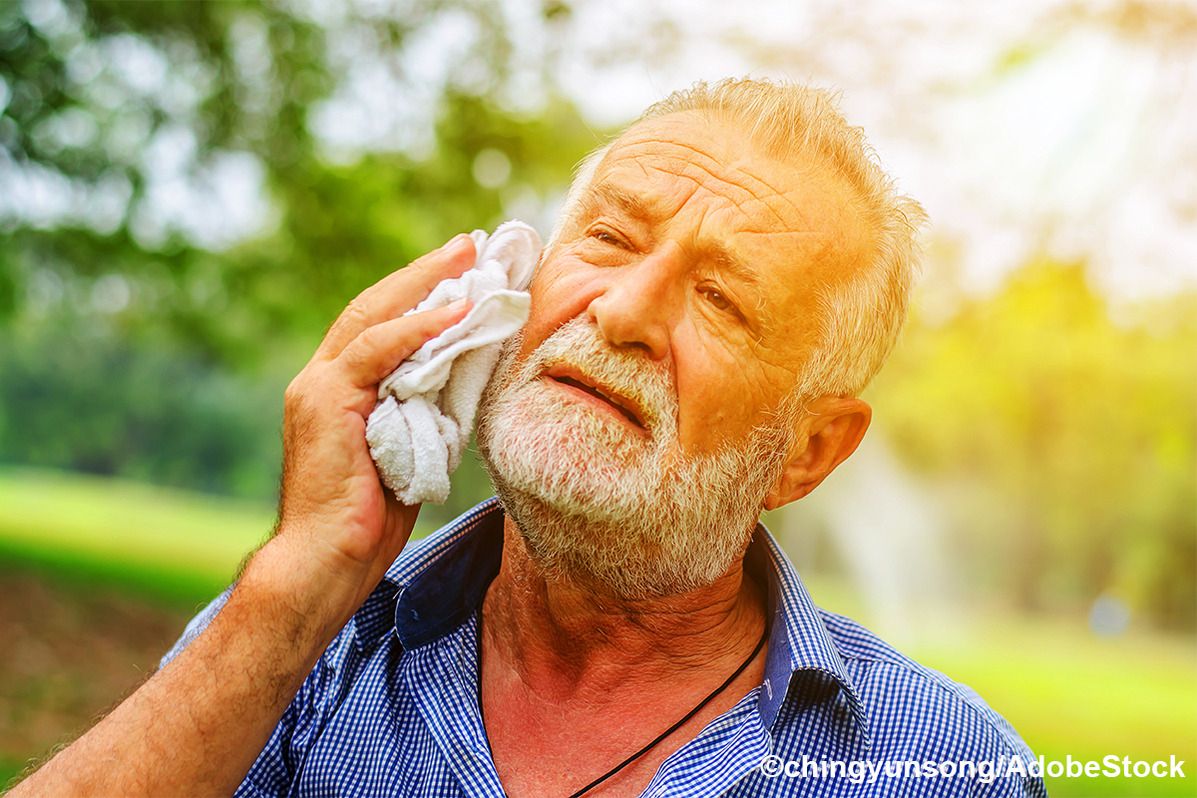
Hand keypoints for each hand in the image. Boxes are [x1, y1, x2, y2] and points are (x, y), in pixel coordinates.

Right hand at [269, 233, 475, 616]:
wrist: (326, 563)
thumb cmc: (369, 519)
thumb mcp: (411, 450)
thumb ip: (427, 410)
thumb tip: (468, 380)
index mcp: (340, 391)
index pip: (380, 325)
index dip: (420, 294)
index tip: (463, 270)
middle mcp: (322, 379)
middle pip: (375, 307)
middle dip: (425, 272)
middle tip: (470, 243)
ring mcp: (318, 388)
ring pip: (374, 317)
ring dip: (425, 283)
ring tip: (468, 256)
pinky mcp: (324, 402)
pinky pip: (377, 352)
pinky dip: (417, 328)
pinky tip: (454, 309)